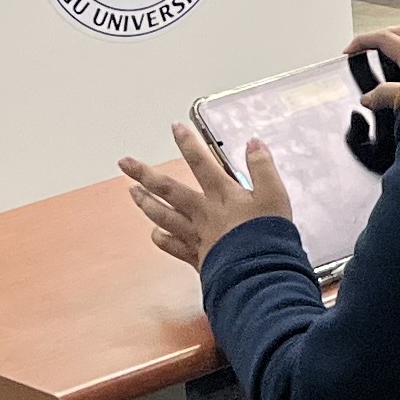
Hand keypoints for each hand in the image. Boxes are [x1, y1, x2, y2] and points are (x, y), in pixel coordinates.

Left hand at [118, 120, 287, 266]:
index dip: (188, 143)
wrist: (259, 273)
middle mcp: (202, 212)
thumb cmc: (268, 234)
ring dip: (146, 203)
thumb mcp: (274, 195)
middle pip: (168, 189)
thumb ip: (262, 167)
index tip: (175, 127)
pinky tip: (154, 234)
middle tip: (124, 163)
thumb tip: (252, 143)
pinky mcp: (197, 257)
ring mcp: (196, 235)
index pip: (201, 162)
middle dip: (144, 174)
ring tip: (132, 193)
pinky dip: (161, 239)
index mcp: (222, 194)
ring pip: (163, 216)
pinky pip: (172, 247)